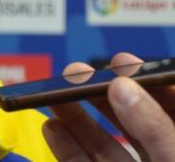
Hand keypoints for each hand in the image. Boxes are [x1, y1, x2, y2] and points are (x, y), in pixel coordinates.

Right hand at [42, 53, 174, 160]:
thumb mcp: (174, 158)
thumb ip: (155, 128)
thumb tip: (122, 87)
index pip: (171, 104)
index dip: (149, 79)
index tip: (123, 61)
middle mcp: (160, 157)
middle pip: (129, 117)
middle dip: (100, 92)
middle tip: (78, 72)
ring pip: (102, 141)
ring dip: (74, 115)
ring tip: (53, 95)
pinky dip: (65, 146)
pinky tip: (52, 128)